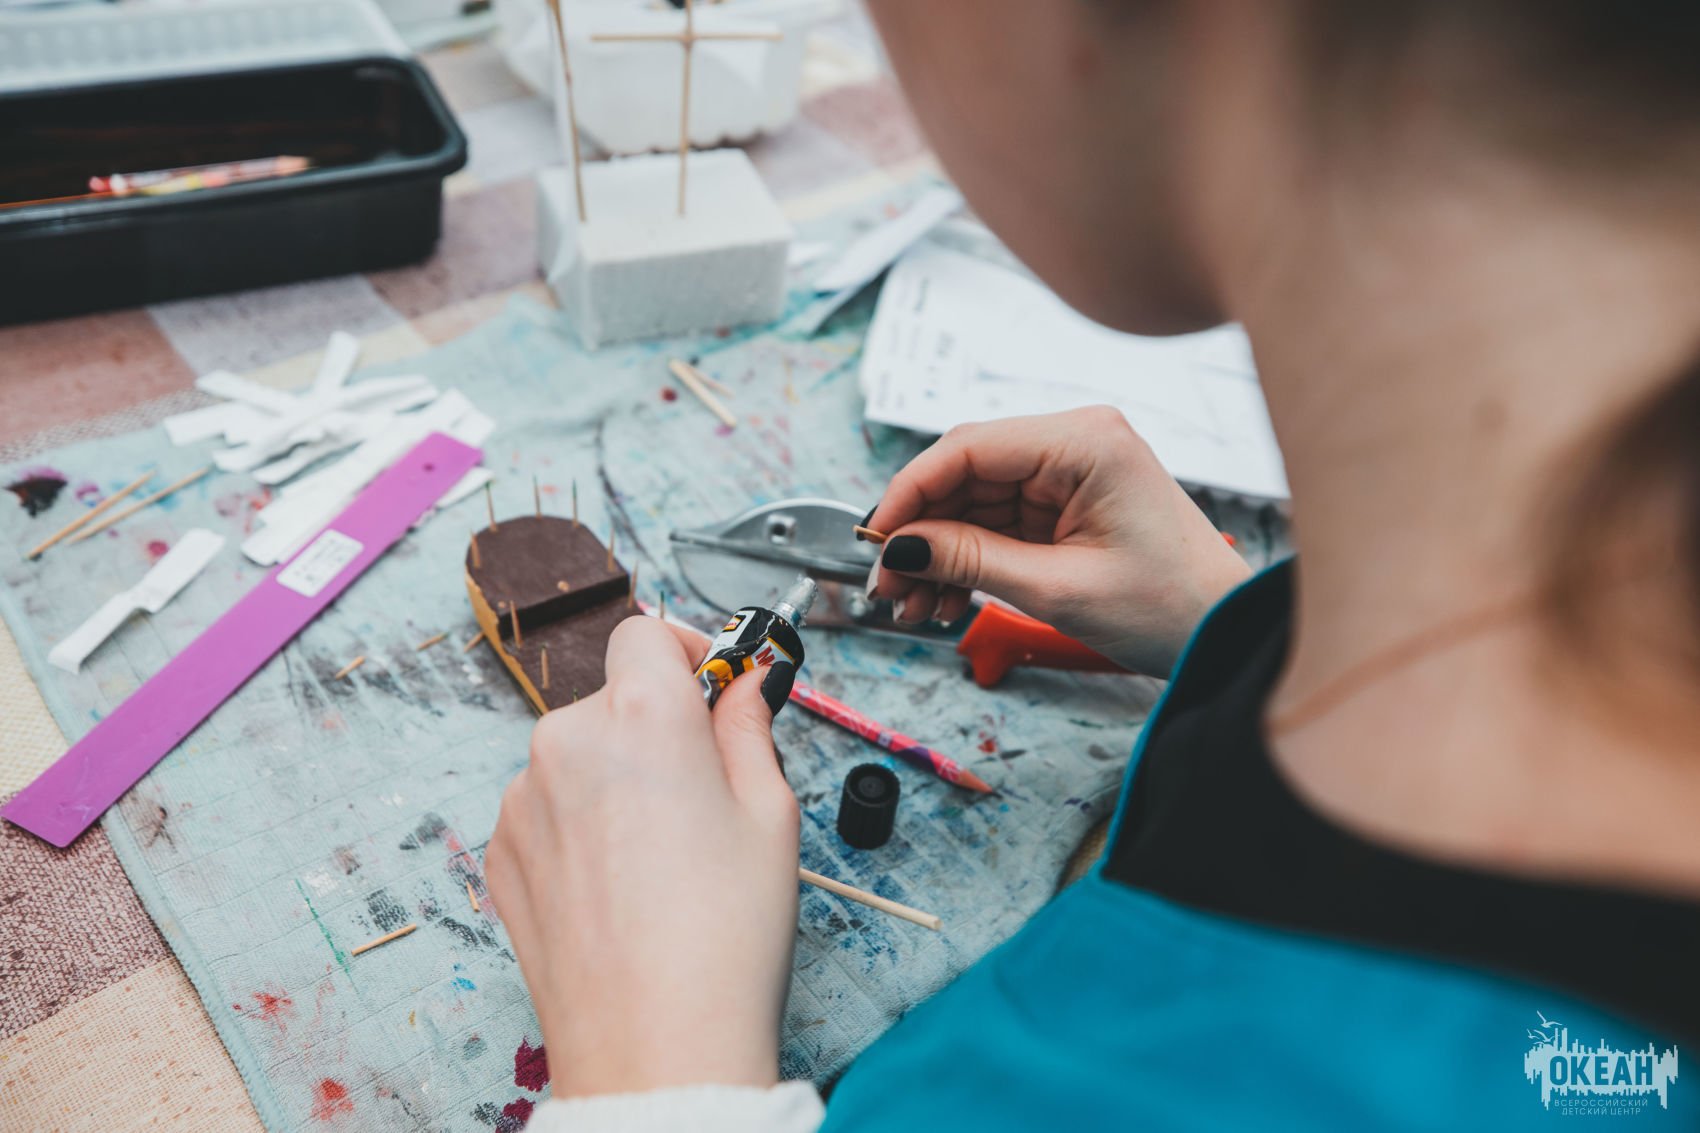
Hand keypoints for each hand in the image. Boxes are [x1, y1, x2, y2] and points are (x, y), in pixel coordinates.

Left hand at [484, 616, 799, 1097]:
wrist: (655, 1048)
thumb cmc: (726, 935)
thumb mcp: (770, 814)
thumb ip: (749, 729)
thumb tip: (745, 685)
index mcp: (642, 716)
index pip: (646, 633)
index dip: (686, 651)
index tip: (711, 687)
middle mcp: (565, 742)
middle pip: (612, 700)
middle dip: (657, 728)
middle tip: (703, 794)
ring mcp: (522, 801)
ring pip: (577, 758)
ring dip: (614, 780)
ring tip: (661, 859)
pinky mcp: (499, 854)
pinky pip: (545, 810)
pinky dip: (579, 828)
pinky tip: (619, 888)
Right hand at [867, 405, 1250, 675]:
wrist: (1223, 636)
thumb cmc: (1172, 608)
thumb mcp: (1057, 588)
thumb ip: (970, 559)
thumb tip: (900, 544)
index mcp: (1085, 441)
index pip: (968, 447)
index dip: (910, 492)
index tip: (875, 538)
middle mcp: (1075, 443)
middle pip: (963, 474)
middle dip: (919, 533)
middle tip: (887, 586)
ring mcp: (1068, 472)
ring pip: (971, 502)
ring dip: (936, 553)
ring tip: (914, 606)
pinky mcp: (1064, 503)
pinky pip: (994, 523)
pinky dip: (964, 560)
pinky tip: (943, 598)